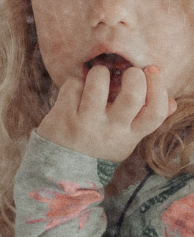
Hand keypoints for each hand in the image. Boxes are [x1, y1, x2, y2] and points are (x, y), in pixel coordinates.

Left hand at [37, 64, 176, 162]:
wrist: (63, 166)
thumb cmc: (100, 144)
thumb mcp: (127, 138)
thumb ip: (146, 120)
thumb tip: (173, 101)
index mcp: (130, 136)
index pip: (155, 112)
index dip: (158, 88)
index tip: (152, 70)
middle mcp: (110, 130)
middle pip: (132, 96)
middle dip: (134, 75)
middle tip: (129, 72)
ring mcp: (86, 123)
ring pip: (98, 84)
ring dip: (101, 72)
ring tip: (100, 76)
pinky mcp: (63, 115)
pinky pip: (73, 85)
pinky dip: (77, 81)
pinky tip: (78, 89)